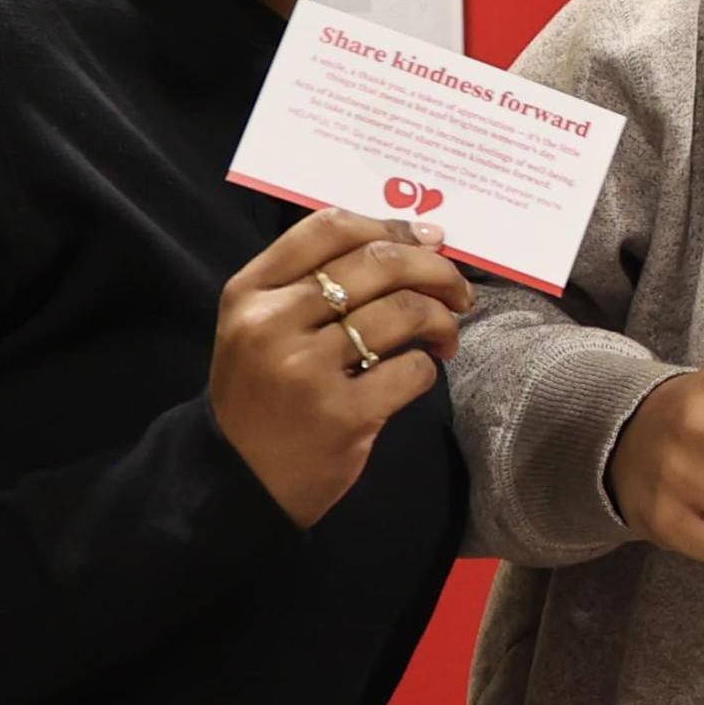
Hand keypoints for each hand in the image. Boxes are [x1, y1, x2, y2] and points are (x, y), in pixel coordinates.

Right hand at [211, 211, 470, 525]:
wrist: (244, 478)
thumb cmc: (265, 394)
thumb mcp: (264, 326)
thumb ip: (317, 282)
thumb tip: (415, 241)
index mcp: (251, 291)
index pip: (328, 227)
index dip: (391, 226)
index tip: (430, 240)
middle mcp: (273, 321)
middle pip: (378, 263)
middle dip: (436, 270)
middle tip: (459, 291)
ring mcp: (305, 368)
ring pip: (403, 311)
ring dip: (441, 320)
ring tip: (445, 337)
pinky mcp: (340, 413)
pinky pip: (412, 370)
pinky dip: (428, 368)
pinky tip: (418, 374)